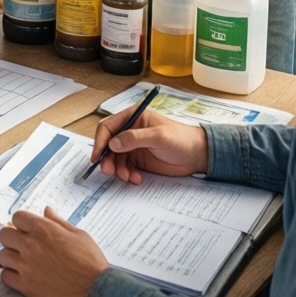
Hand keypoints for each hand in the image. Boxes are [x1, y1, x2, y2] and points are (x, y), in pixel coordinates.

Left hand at [0, 207, 107, 296]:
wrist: (95, 290)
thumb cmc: (90, 262)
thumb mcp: (78, 234)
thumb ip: (58, 222)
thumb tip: (46, 210)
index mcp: (43, 229)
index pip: (17, 217)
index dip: (22, 223)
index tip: (27, 230)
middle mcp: (30, 245)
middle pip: (4, 235)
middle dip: (12, 238)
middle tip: (22, 246)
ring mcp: (26, 266)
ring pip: (2, 255)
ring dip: (10, 257)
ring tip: (22, 262)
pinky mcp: (25, 286)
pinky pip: (5, 276)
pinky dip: (10, 275)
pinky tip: (21, 276)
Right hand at [89, 107, 208, 183]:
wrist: (198, 155)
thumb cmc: (181, 139)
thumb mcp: (158, 136)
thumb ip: (134, 138)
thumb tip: (113, 143)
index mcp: (133, 117)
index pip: (108, 127)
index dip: (100, 141)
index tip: (97, 155)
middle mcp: (130, 131)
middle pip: (109, 144)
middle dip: (107, 159)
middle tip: (109, 171)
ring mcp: (134, 146)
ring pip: (116, 158)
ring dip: (118, 169)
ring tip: (127, 177)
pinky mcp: (139, 160)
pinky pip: (125, 168)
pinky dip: (127, 174)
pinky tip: (136, 179)